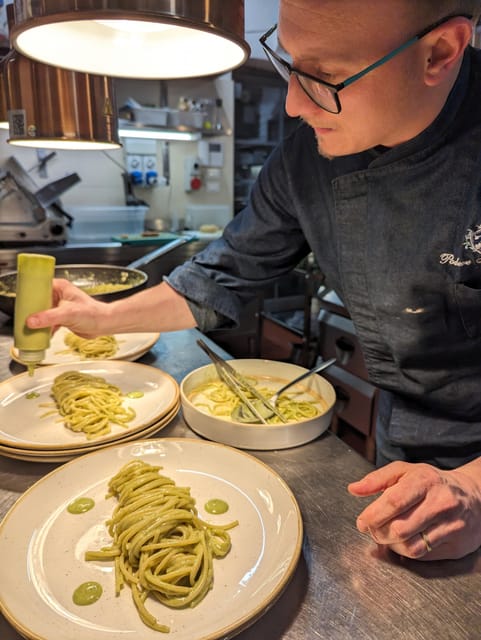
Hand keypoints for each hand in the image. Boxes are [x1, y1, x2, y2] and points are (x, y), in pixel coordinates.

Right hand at [26, 278, 108, 337]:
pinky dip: (44, 329)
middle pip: (38, 302)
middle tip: (24, 320)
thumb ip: (49, 317)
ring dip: (38, 322)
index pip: (38, 287)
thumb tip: (31, 321)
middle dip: (32, 312)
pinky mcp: (62, 318)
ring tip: (30, 329)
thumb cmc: (93, 313)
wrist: (104, 324)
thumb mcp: (68, 313)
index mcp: (59, 287)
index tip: (22, 305)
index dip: (29, 296)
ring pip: (42, 314)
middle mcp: (59, 295)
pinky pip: (48, 323)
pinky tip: (40, 336)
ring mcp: (60, 307)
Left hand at [348, 460, 480, 560]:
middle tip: (373, 530)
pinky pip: (424, 555)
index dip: (373, 515)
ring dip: (391, 545)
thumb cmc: (432, 482)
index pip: (393, 501)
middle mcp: (440, 503)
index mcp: (425, 481)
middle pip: (399, 528)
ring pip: (411, 546)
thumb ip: (377, 479)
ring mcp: (451, 525)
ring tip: (387, 536)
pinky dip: (407, 552)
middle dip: (379, 533)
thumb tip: (353, 489)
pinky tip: (404, 542)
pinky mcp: (457, 544)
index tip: (362, 522)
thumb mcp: (405, 471)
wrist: (474, 496)